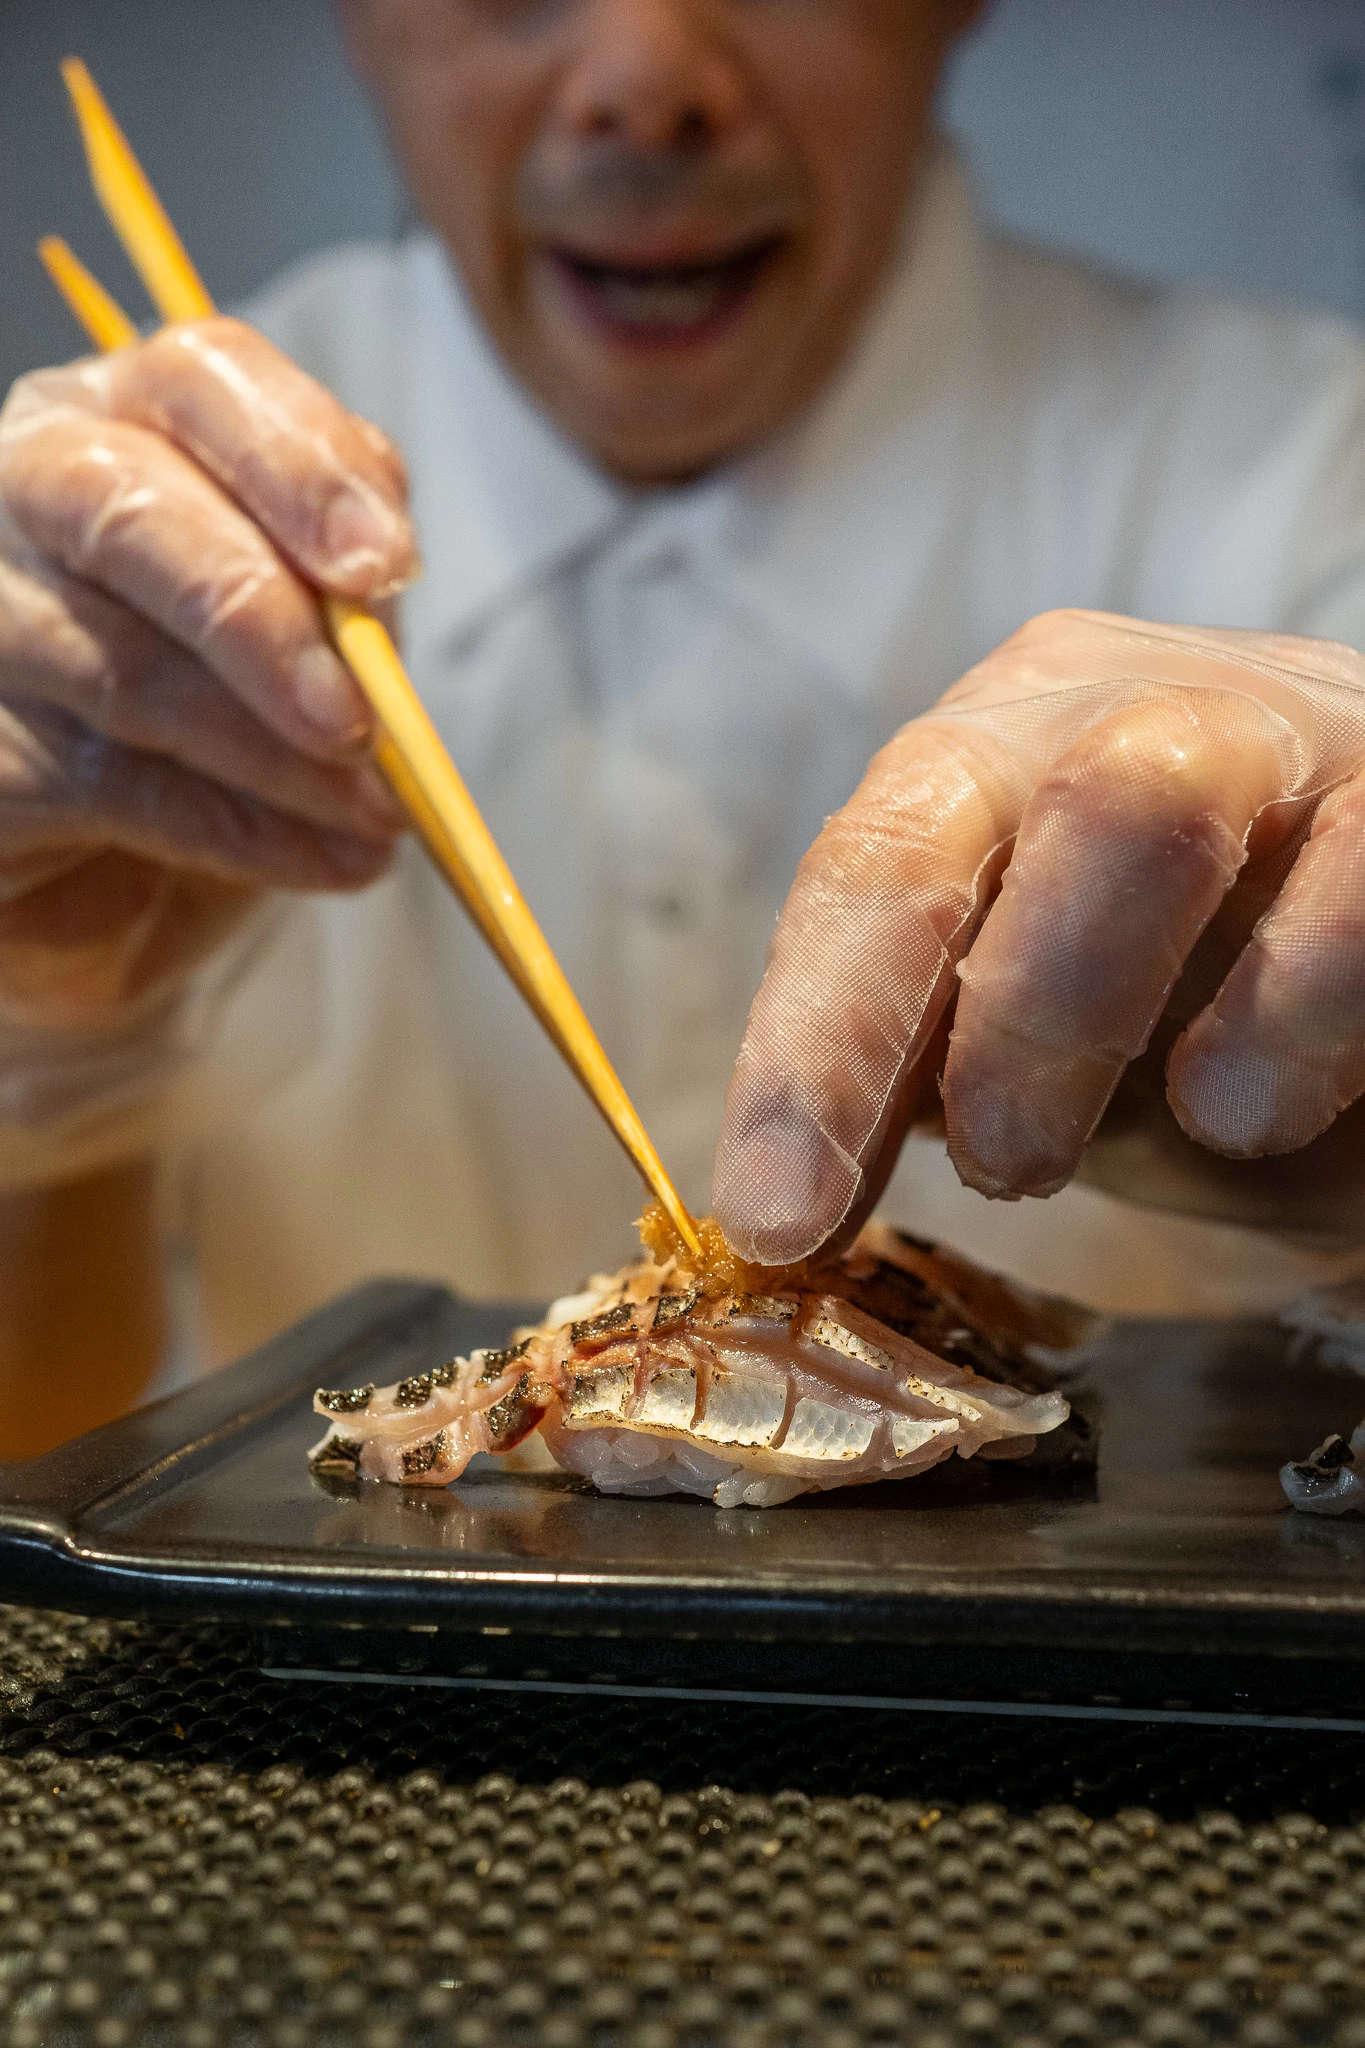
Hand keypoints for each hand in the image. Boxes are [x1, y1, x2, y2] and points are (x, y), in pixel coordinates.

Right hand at [0, 318, 415, 1039]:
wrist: (122, 865)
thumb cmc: (227, 706)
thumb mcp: (309, 626)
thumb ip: (345, 597)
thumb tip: (378, 631)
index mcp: (124, 417)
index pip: (200, 380)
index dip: (300, 466)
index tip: (384, 566)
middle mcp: (27, 491)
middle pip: (124, 508)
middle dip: (257, 615)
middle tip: (358, 717)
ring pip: (125, 669)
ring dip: (276, 755)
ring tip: (378, 811)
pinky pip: (116, 790)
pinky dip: (246, 832)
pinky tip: (332, 857)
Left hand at [714, 609, 1364, 1261]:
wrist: (1363, 1004)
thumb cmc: (1177, 1012)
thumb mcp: (1026, 1049)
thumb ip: (918, 1083)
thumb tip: (783, 1203)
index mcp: (995, 756)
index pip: (880, 866)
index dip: (818, 1047)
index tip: (777, 1221)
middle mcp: (1135, 708)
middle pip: (1049, 804)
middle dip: (1017, 1008)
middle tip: (1010, 1168)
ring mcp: (1297, 734)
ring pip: (1172, 805)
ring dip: (1147, 996)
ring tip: (1207, 1126)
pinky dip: (1313, 997)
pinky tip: (1276, 1098)